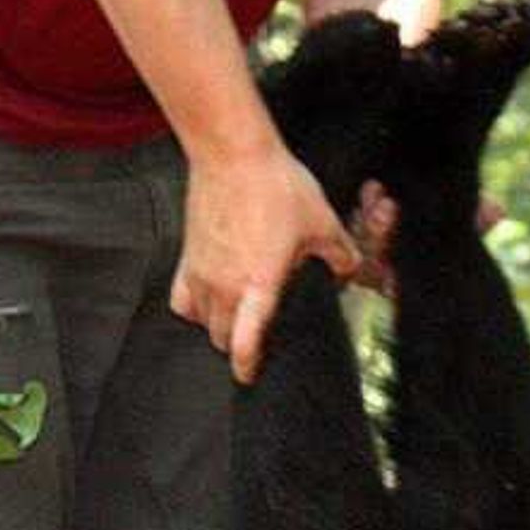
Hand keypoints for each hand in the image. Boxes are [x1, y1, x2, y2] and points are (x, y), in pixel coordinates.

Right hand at [173, 143, 358, 381]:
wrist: (234, 154)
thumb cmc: (276, 186)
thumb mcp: (322, 222)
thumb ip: (339, 253)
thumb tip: (348, 269)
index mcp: (259, 284)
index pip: (245, 341)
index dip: (247, 365)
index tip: (249, 375)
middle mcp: (225, 284)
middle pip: (222, 337)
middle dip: (238, 346)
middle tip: (254, 340)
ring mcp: (201, 271)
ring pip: (202, 321)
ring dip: (218, 327)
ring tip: (235, 320)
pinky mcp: (187, 256)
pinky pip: (181, 298)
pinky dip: (193, 307)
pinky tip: (207, 300)